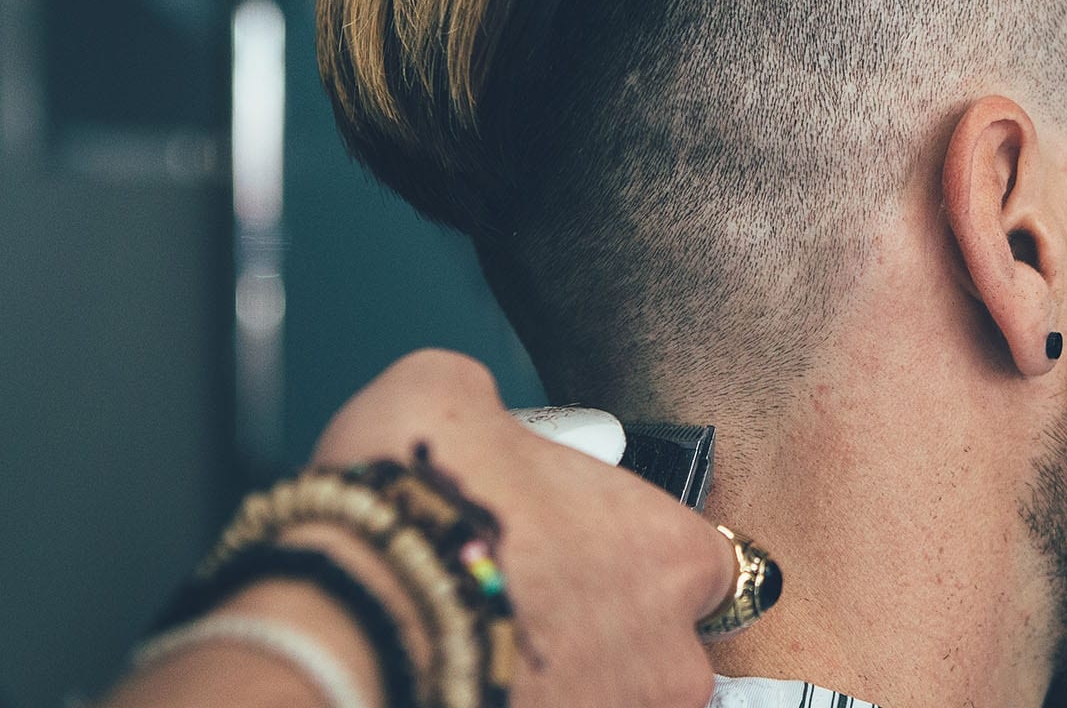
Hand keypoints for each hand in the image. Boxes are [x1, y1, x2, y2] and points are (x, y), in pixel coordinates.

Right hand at [310, 348, 742, 707]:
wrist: (349, 619)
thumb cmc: (416, 508)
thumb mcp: (449, 396)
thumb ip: (495, 413)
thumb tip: (473, 417)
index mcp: (672, 554)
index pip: (711, 567)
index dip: (648, 562)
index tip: (600, 558)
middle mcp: (668, 660)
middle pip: (665, 653)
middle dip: (608, 638)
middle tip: (529, 611)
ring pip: (610, 700)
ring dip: (567, 682)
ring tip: (489, 649)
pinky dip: (514, 701)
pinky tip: (467, 679)